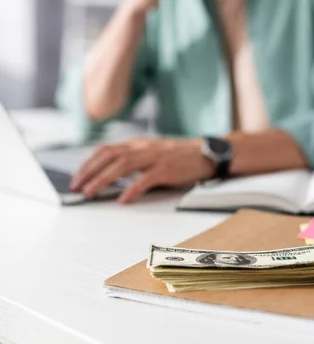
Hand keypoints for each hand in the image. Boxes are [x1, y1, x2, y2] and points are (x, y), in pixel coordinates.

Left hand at [70, 138, 214, 203]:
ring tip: (91, 192)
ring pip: (122, 165)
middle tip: (76, 186)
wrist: (207, 154)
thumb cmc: (180, 157)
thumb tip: (110, 176)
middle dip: (89, 171)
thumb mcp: (152, 153)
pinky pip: (145, 179)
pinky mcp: (167, 169)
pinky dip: (132, 189)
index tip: (77, 178)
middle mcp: (143, 148)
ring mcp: (155, 157)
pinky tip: (122, 200)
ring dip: (103, 179)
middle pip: (109, 156)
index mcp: (138, 144)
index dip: (89, 163)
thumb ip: (134, 161)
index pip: (106, 150)